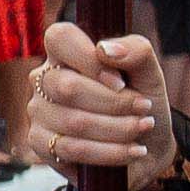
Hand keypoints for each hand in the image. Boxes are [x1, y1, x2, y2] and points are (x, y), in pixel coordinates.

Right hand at [22, 24, 168, 176]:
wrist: (148, 146)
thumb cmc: (142, 103)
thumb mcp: (150, 74)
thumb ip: (136, 51)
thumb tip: (105, 49)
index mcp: (67, 54)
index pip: (59, 38)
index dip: (90, 60)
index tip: (120, 81)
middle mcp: (45, 79)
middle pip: (68, 87)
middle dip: (115, 103)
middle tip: (144, 109)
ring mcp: (38, 111)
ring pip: (74, 122)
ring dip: (119, 129)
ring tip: (141, 129)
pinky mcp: (39, 143)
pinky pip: (71, 149)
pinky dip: (110, 152)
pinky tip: (131, 151)